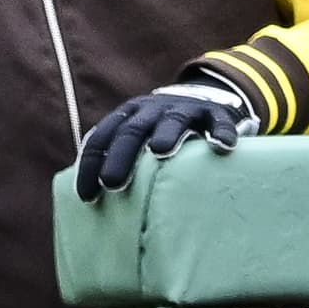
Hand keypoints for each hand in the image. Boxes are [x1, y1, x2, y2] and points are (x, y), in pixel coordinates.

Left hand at [75, 74, 256, 202]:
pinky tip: (221, 146)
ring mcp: (184, 109)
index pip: (100, 138)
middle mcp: (151, 110)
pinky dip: (221, 132)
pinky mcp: (215, 113)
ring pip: (173, 119)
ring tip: (161, 151)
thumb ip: (117, 162)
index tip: (87, 196)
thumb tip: (94, 206)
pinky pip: (219, 121)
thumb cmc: (159, 133)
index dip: (89, 165)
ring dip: (166, 133)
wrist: (199, 101)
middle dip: (119, 157)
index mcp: (126, 117)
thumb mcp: (136, 140)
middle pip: (132, 131)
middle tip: (111, 183)